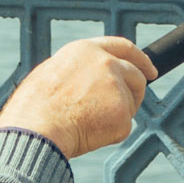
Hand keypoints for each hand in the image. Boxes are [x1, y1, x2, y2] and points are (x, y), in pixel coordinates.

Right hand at [0, 36, 155, 160]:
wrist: (34, 129)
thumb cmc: (34, 108)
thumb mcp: (52, 74)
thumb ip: (79, 71)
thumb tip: (92, 81)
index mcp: (86, 50)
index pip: (122, 47)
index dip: (139, 58)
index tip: (149, 69)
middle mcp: (106, 63)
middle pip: (136, 76)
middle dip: (136, 91)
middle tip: (129, 106)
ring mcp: (116, 87)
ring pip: (130, 104)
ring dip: (116, 115)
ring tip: (85, 124)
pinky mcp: (122, 113)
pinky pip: (122, 127)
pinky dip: (109, 135)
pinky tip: (87, 134)